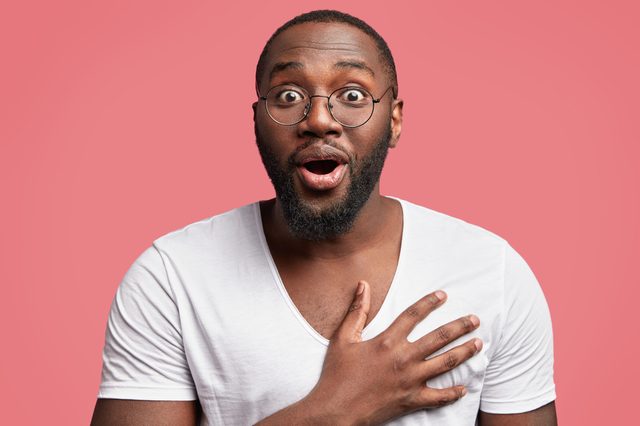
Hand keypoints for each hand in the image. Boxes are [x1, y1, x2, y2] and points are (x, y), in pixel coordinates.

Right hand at [306, 280, 481, 424]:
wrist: (336, 410)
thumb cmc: (337, 374)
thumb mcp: (343, 338)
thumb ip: (356, 311)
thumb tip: (363, 285)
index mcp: (386, 341)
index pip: (413, 315)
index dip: (429, 303)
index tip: (443, 295)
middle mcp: (403, 358)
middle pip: (438, 337)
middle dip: (459, 326)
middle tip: (474, 320)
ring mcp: (410, 381)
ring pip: (445, 363)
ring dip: (465, 352)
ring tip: (479, 343)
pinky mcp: (412, 400)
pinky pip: (439, 397)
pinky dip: (453, 393)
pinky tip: (463, 388)